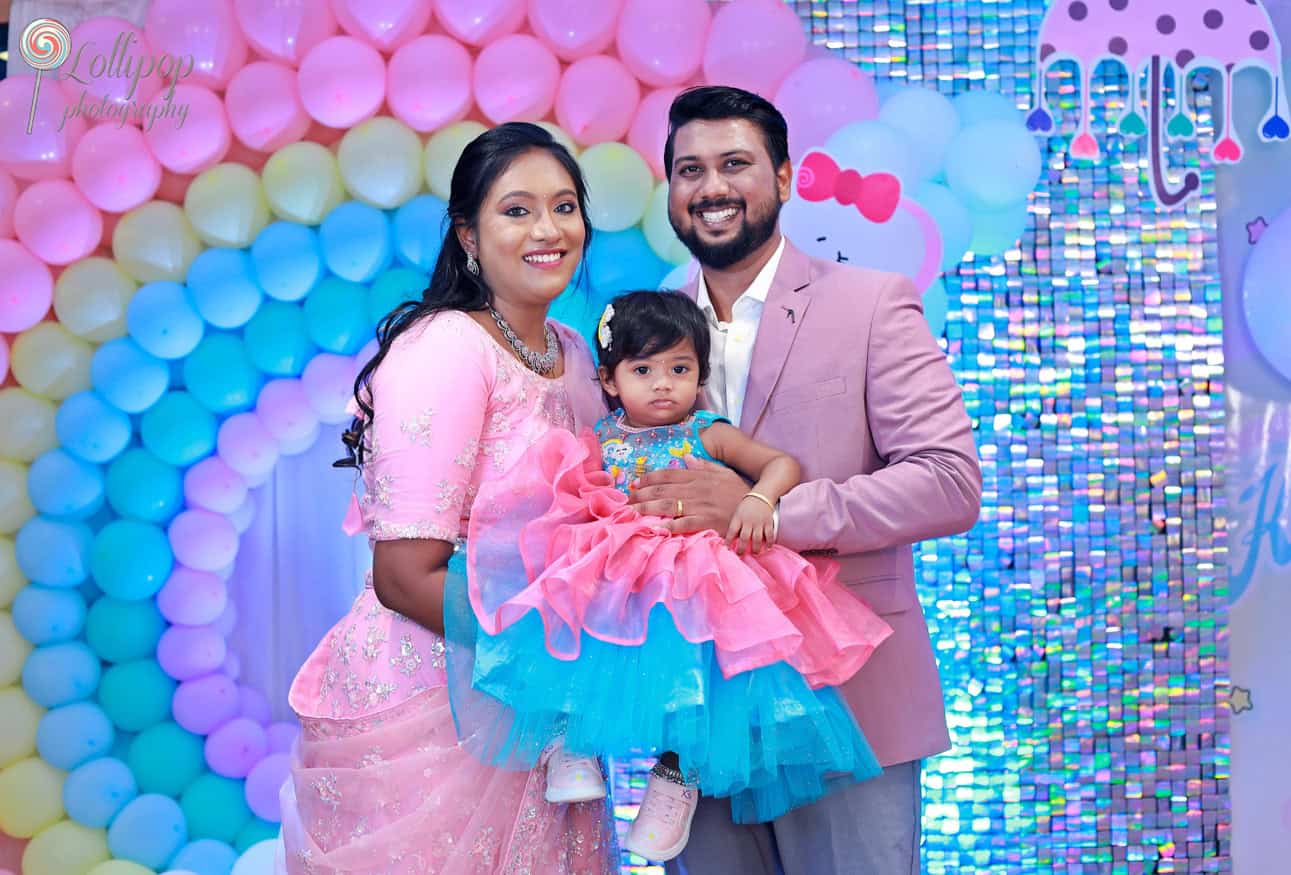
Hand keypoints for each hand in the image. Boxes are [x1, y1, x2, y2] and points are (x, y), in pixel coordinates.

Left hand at [627, 455, 748, 534]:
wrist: (759, 508)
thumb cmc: (740, 493)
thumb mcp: (724, 473)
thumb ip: (704, 466)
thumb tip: (686, 458)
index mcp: (700, 476)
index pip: (670, 474)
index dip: (650, 478)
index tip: (636, 482)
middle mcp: (697, 489)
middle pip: (664, 489)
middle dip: (642, 493)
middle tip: (627, 498)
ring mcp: (701, 505)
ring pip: (668, 504)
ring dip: (648, 508)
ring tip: (632, 511)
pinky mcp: (707, 521)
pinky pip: (684, 523)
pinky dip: (668, 525)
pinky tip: (654, 527)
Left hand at [724, 496, 774, 553]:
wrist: (762, 496)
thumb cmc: (747, 508)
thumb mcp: (738, 514)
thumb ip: (736, 526)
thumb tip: (732, 541)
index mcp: (739, 518)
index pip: (732, 531)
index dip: (728, 541)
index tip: (727, 549)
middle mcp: (749, 521)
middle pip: (744, 537)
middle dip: (742, 548)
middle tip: (740, 555)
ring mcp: (759, 522)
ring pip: (757, 538)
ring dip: (756, 548)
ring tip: (755, 553)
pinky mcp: (769, 523)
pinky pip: (770, 535)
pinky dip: (769, 543)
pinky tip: (767, 548)